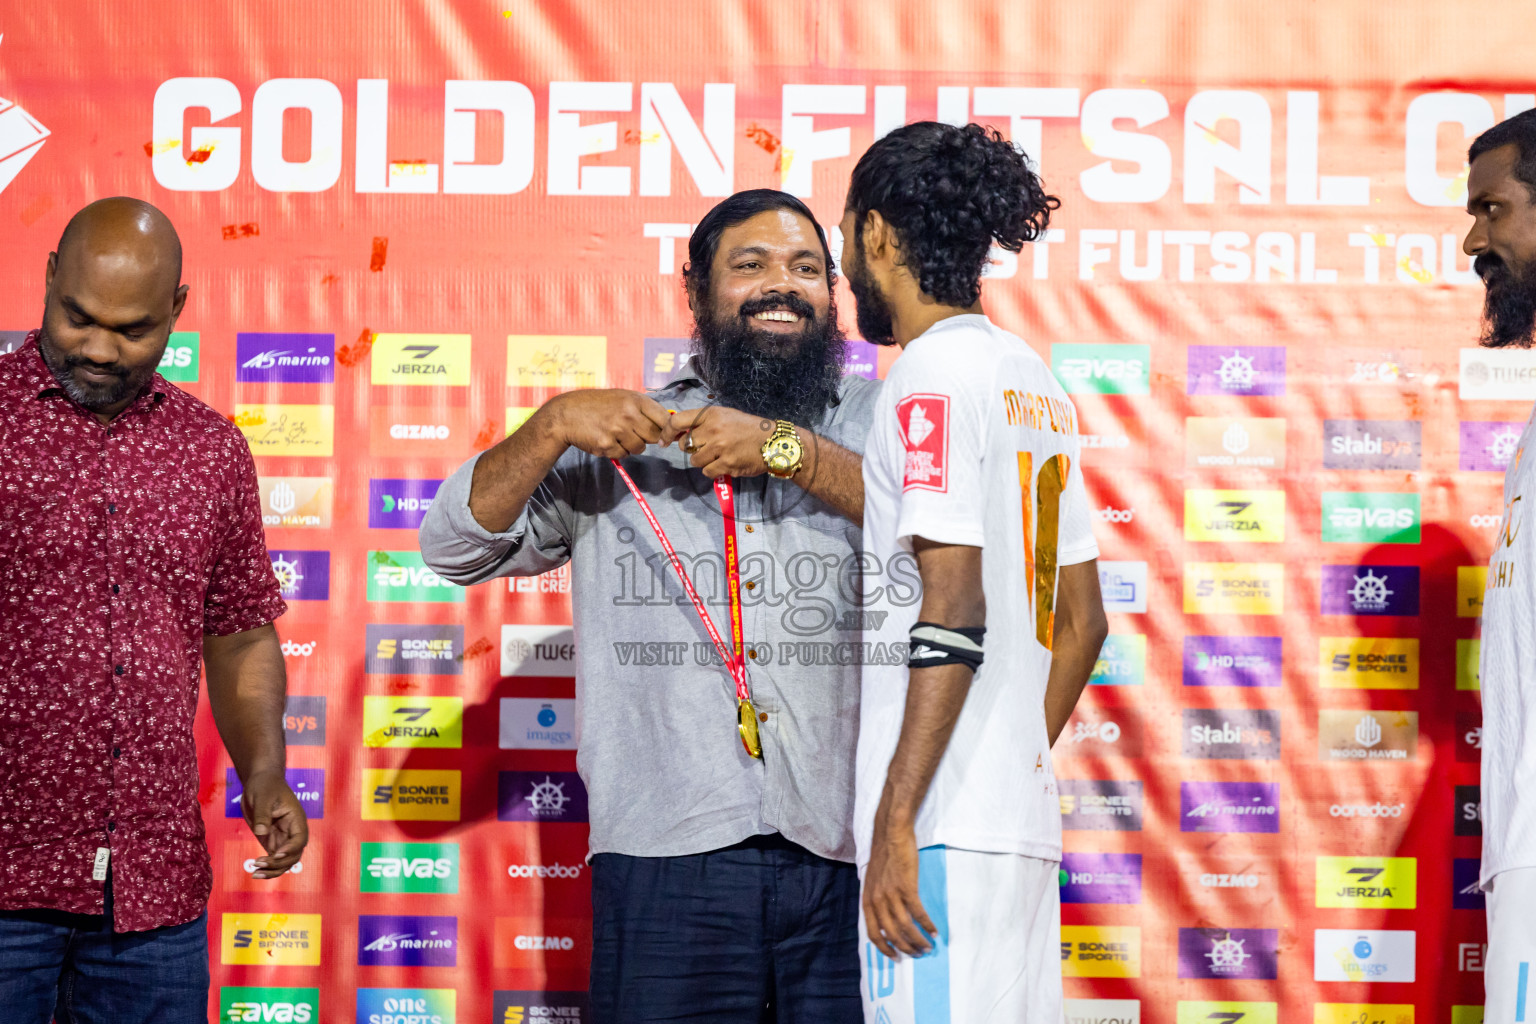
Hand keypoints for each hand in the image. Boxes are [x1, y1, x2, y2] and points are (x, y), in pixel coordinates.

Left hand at [240, 769, 308, 878]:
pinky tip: (255, 872)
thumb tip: (261, 832)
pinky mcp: (272, 841)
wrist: (260, 782)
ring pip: (285, 862)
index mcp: (296, 819)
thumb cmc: (265, 785)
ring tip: (255, 873)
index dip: (291, 849)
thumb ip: (262, 814)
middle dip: (279, 863)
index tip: (276, 854)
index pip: (300, 839)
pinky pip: (274, 860)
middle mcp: (292, 831)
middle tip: (259, 863)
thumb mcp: (263, 796)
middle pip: (294, 855)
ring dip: (273, 870)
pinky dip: (267, 868)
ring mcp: (282, 837)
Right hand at [548, 390, 679, 458]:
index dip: (668, 430)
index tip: (666, 436)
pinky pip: (623, 455)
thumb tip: (669, 424)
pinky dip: (617, 451)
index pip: (664, 419)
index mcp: (635, 400)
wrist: (567, 414)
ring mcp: (617, 430)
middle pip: (655, 436)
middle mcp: (628, 414)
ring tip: (617, 435)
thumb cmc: (597, 405)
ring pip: (639, 448)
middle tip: (634, 433)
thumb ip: (644, 409)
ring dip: (631, 446)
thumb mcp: (622, 398)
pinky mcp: (606, 445)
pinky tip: (606, 439)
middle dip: (648, 438)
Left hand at [668, 406, 775, 477]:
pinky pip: (707, 471)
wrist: (773, 442)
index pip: (677, 421)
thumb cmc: (748, 428)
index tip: (663, 440)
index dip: (666, 432)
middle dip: (692, 449)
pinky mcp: (726, 463)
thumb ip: (703, 422)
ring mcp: (719, 447)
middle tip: (705, 448)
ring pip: (695, 460)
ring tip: (718, 456)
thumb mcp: (725, 416)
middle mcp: (713, 429)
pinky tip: (725, 463)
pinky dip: (713, 470)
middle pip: (685, 445)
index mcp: (710, 414)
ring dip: (703, 461)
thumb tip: (679, 434)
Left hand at [862, 801, 935, 958]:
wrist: (891, 833)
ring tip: (928, 947)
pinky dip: (927, 925)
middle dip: (905, 948)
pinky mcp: (906, 887)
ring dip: (918, 941)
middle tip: (917, 954)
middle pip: (891, 934)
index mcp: (867, 900)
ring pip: (905, 927)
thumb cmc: (884, 855)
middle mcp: (877, 900)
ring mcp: (891, 894)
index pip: (873, 933)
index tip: (895, 958)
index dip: (884, 949)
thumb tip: (884, 918)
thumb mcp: (873, 881)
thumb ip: (876, 899)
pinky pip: (918, 913)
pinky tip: (935, 931)